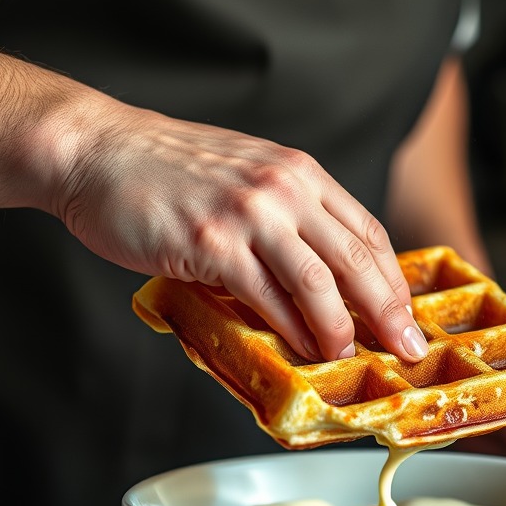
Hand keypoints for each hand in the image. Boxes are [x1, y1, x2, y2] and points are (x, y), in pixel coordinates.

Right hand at [50, 102, 428, 363]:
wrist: (99, 150)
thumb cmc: (167, 168)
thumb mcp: (245, 172)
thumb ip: (286, 212)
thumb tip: (320, 269)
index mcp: (298, 172)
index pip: (367, 230)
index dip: (393, 279)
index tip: (406, 313)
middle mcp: (283, 188)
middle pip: (357, 258)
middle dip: (388, 310)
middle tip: (406, 347)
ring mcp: (248, 215)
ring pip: (318, 280)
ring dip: (340, 326)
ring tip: (349, 356)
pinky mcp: (210, 244)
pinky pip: (265, 296)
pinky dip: (290, 328)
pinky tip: (301, 347)